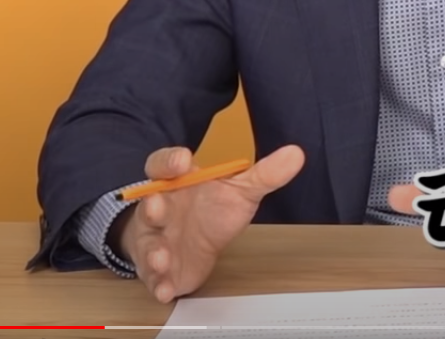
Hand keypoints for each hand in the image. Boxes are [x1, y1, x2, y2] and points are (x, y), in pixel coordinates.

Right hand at [117, 145, 305, 302]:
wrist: (193, 242)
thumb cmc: (211, 209)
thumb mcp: (240, 190)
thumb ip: (264, 174)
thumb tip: (295, 154)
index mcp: (176, 182)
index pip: (164, 165)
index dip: (170, 161)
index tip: (183, 160)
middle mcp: (158, 210)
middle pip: (149, 206)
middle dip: (152, 208)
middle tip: (157, 205)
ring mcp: (155, 241)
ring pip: (149, 245)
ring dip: (153, 252)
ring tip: (162, 257)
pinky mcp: (160, 270)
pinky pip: (155, 277)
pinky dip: (159, 284)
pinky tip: (166, 290)